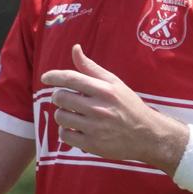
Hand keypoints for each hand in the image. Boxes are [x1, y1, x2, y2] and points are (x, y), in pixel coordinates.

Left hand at [41, 44, 186, 170]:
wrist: (147, 135)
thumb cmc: (128, 106)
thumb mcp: (114, 83)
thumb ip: (91, 68)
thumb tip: (75, 48)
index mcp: (104, 90)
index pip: (71, 78)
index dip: (53, 76)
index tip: (45, 77)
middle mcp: (99, 108)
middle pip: (61, 98)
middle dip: (59, 97)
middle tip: (66, 99)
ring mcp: (95, 127)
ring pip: (61, 117)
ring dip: (62, 115)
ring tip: (73, 115)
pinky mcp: (92, 145)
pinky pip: (65, 136)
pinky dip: (65, 132)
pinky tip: (74, 129)